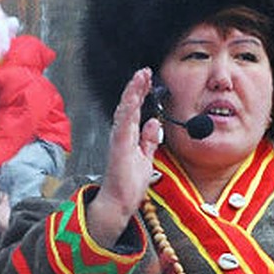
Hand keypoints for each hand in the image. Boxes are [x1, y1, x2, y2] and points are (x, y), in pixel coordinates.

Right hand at [88, 68, 163, 246]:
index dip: (141, 93)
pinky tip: (132, 98)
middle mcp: (122, 135)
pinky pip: (123, 126)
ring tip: (139, 77)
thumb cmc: (129, 184)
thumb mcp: (146, 158)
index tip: (149, 78)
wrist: (119, 203)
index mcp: (129, 137)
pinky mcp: (118, 148)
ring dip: (132, 93)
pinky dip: (127, 111)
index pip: (136, 110)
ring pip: (124, 111)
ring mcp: (119, 140)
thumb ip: (149, 140)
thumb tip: (154, 123)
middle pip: (129, 105)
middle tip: (145, 70)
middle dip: (136, 87)